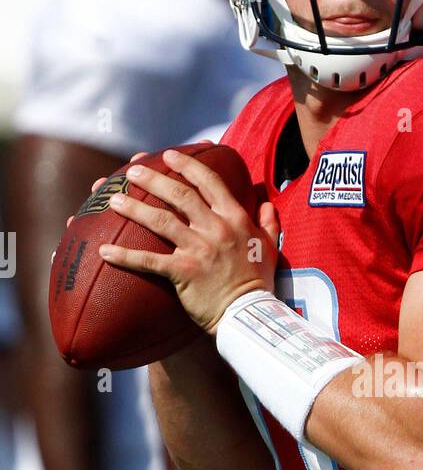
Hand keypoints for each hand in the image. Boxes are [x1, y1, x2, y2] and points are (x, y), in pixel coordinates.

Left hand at [97, 148, 279, 335]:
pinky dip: (124, 257)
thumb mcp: (270, 248)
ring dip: (134, 208)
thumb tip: (267, 204)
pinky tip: (104, 252)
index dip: (187, 165)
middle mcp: (216, 229)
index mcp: (235, 218)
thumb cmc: (259, 282)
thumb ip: (269, 223)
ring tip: (113, 200)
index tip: (169, 155)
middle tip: (132, 172)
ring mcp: (198, 249)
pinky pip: (148, 261)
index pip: (209, 182)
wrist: (250, 315)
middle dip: (153, 179)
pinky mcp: (183, 272)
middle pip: (179, 195)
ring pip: (160, 221)